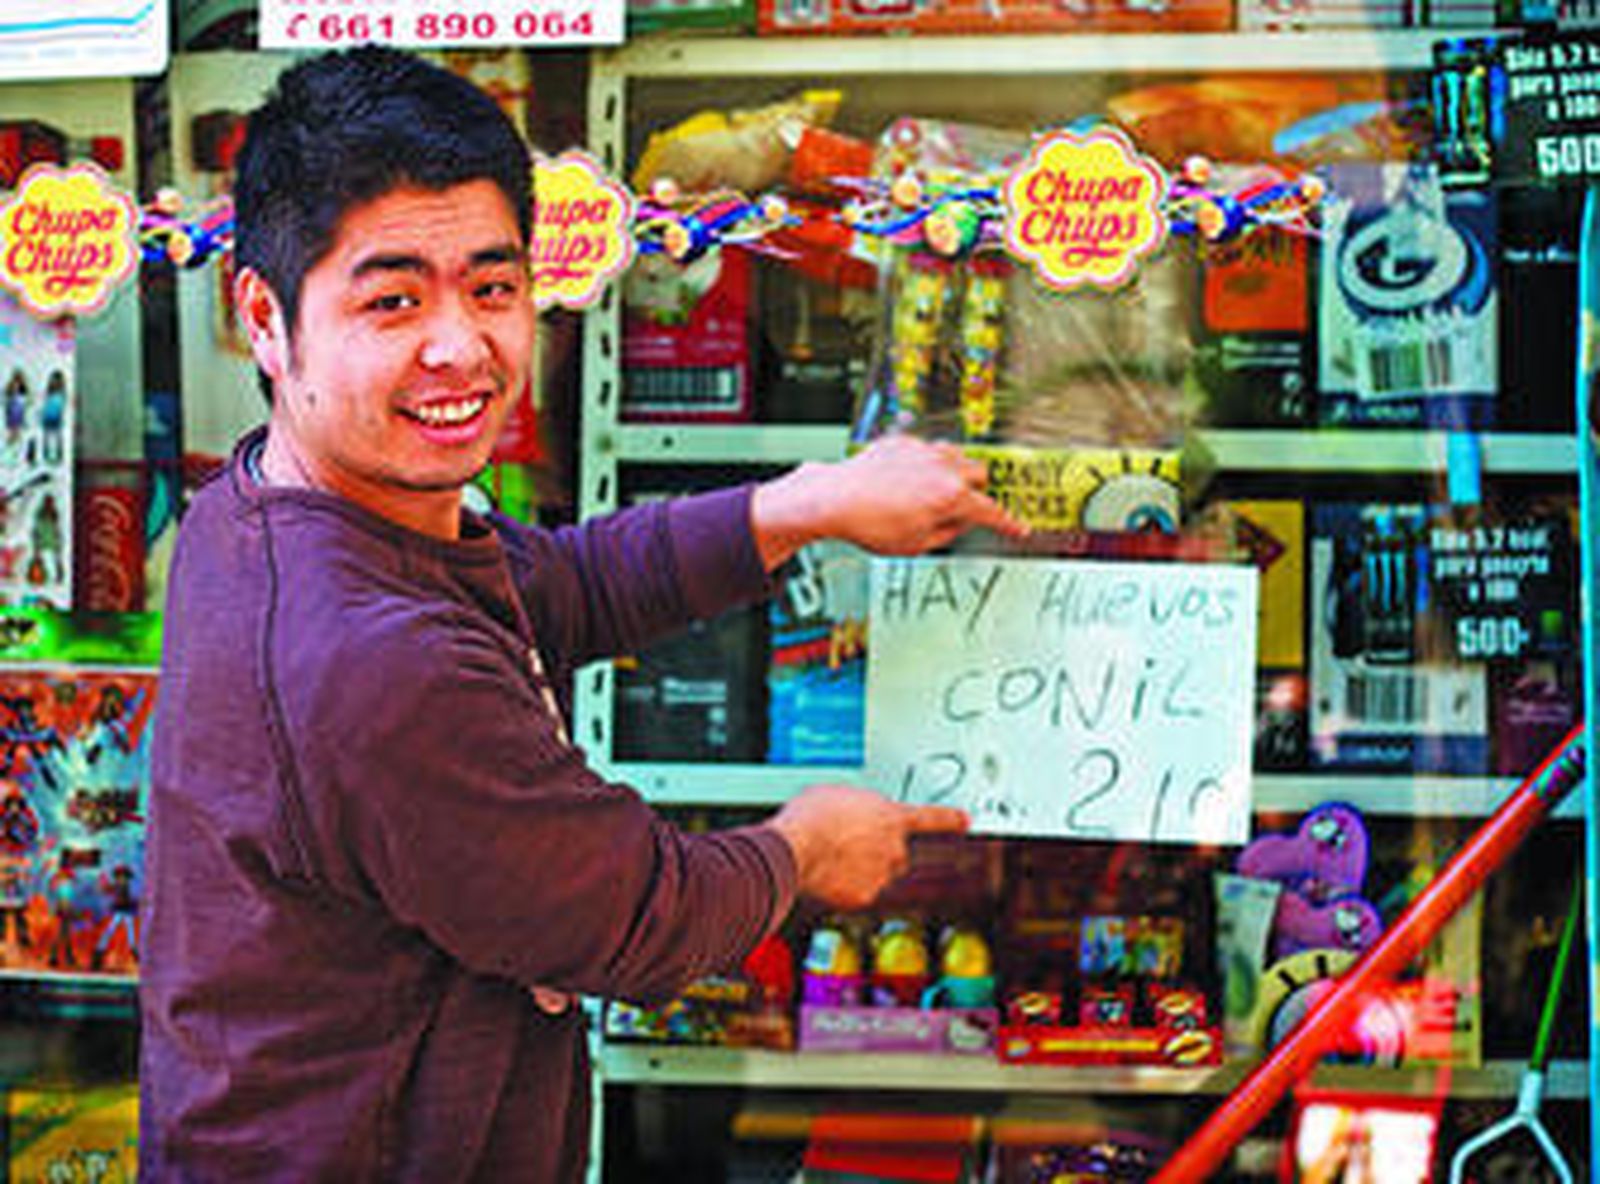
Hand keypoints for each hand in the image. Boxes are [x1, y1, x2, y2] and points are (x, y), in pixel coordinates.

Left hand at [751, 435, 1027, 569]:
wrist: (833, 498)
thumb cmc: (870, 525)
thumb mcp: (915, 545)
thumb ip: (947, 533)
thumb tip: (959, 523)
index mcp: (951, 497)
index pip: (991, 511)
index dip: (1008, 524)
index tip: (1018, 529)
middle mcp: (942, 468)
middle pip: (979, 473)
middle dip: (975, 491)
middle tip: (959, 507)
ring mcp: (922, 450)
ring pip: (955, 454)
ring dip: (953, 471)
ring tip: (933, 490)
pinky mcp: (902, 441)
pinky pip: (925, 449)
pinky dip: (923, 463)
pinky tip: (904, 479)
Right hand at [767, 784, 968, 910]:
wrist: (794, 849)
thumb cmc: (812, 817)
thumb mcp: (838, 795)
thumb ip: (859, 806)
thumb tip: (855, 813)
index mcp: (891, 818)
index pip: (931, 818)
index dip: (950, 819)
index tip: (965, 820)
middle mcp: (893, 848)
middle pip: (898, 853)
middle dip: (881, 851)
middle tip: (851, 844)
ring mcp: (880, 875)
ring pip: (878, 874)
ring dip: (861, 869)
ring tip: (831, 858)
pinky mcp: (863, 897)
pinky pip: (858, 892)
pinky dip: (845, 887)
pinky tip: (826, 876)